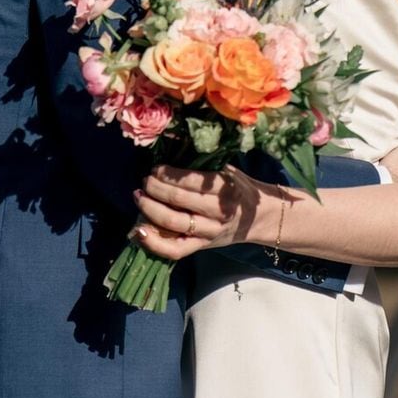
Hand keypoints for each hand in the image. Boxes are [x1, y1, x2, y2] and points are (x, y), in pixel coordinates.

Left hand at [130, 164, 276, 260]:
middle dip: (155, 188)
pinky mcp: (202, 246)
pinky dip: (154, 243)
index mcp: (226, 188)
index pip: (191, 181)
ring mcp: (209, 232)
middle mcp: (217, 211)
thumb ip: (205, 164)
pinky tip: (138, 232)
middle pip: (178, 200)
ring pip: (174, 223)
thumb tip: (173, 146)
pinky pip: (175, 250)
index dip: (168, 174)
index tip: (155, 168)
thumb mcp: (229, 170)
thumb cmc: (240, 188)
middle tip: (144, 180)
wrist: (259, 218)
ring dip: (150, 209)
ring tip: (139, 196)